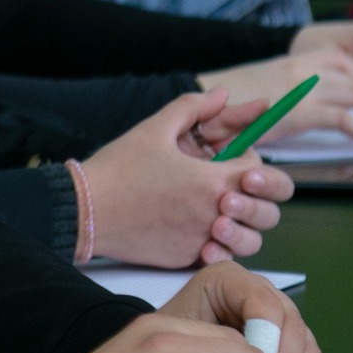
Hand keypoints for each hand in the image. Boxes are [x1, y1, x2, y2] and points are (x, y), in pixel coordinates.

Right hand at [85, 90, 293, 267]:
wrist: (85, 209)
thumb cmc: (119, 168)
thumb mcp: (155, 128)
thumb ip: (194, 108)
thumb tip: (221, 94)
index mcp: (211, 180)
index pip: (261, 173)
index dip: (254, 162)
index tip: (235, 156)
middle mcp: (213, 214)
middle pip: (266, 213)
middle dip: (259, 197)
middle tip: (235, 186)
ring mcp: (201, 240)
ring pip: (249, 242)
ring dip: (242, 226)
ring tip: (220, 212)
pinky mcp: (185, 258)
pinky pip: (220, 257)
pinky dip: (219, 246)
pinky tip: (203, 232)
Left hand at [159, 262, 322, 352]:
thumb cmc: (164, 351)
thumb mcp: (174, 340)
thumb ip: (208, 344)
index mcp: (229, 280)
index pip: (265, 306)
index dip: (268, 344)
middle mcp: (260, 294)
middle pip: (293, 329)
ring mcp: (279, 322)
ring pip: (308, 351)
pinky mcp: (290, 349)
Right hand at [198, 47, 352, 145]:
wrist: (201, 102)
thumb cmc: (226, 103)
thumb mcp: (264, 88)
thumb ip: (289, 91)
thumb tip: (311, 107)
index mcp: (293, 60)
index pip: (341, 59)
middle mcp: (300, 67)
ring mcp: (300, 86)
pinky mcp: (297, 110)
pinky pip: (342, 118)